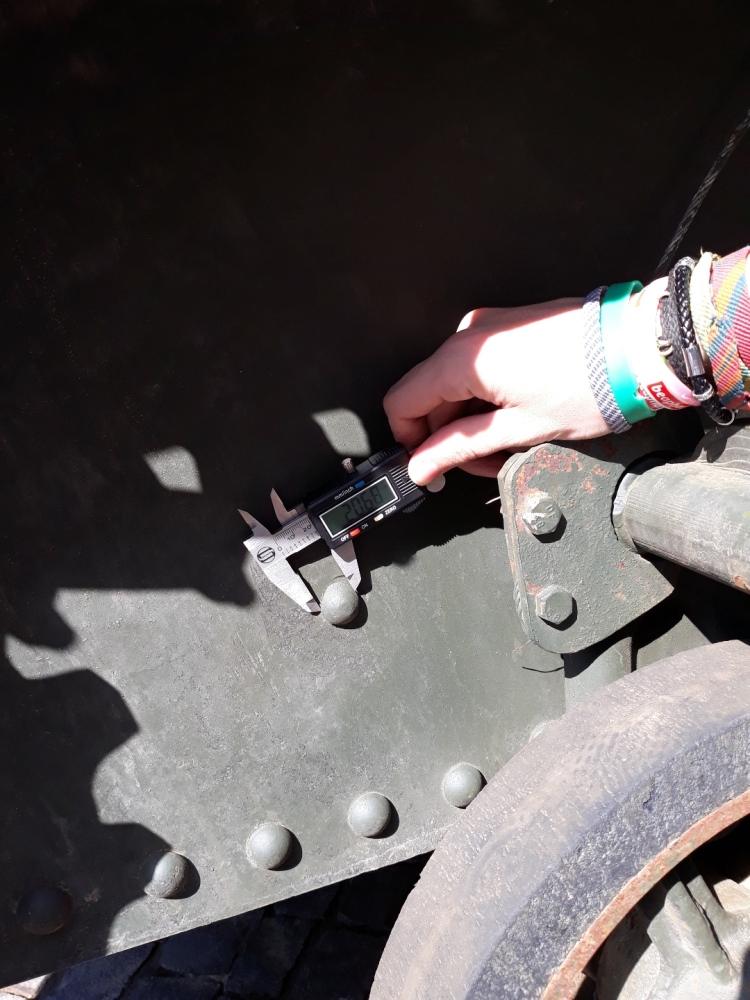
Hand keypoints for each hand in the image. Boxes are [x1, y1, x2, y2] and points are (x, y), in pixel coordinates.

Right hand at [383, 299, 610, 484]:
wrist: (639, 349)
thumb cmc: (590, 387)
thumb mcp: (518, 430)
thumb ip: (460, 448)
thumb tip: (422, 465)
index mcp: (463, 360)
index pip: (402, 402)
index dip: (409, 441)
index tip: (429, 466)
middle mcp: (469, 335)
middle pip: (429, 395)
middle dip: (450, 436)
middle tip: (484, 465)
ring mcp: (490, 327)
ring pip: (455, 385)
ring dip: (473, 421)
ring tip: (511, 444)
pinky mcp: (510, 326)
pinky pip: (479, 368)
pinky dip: (488, 398)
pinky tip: (519, 417)